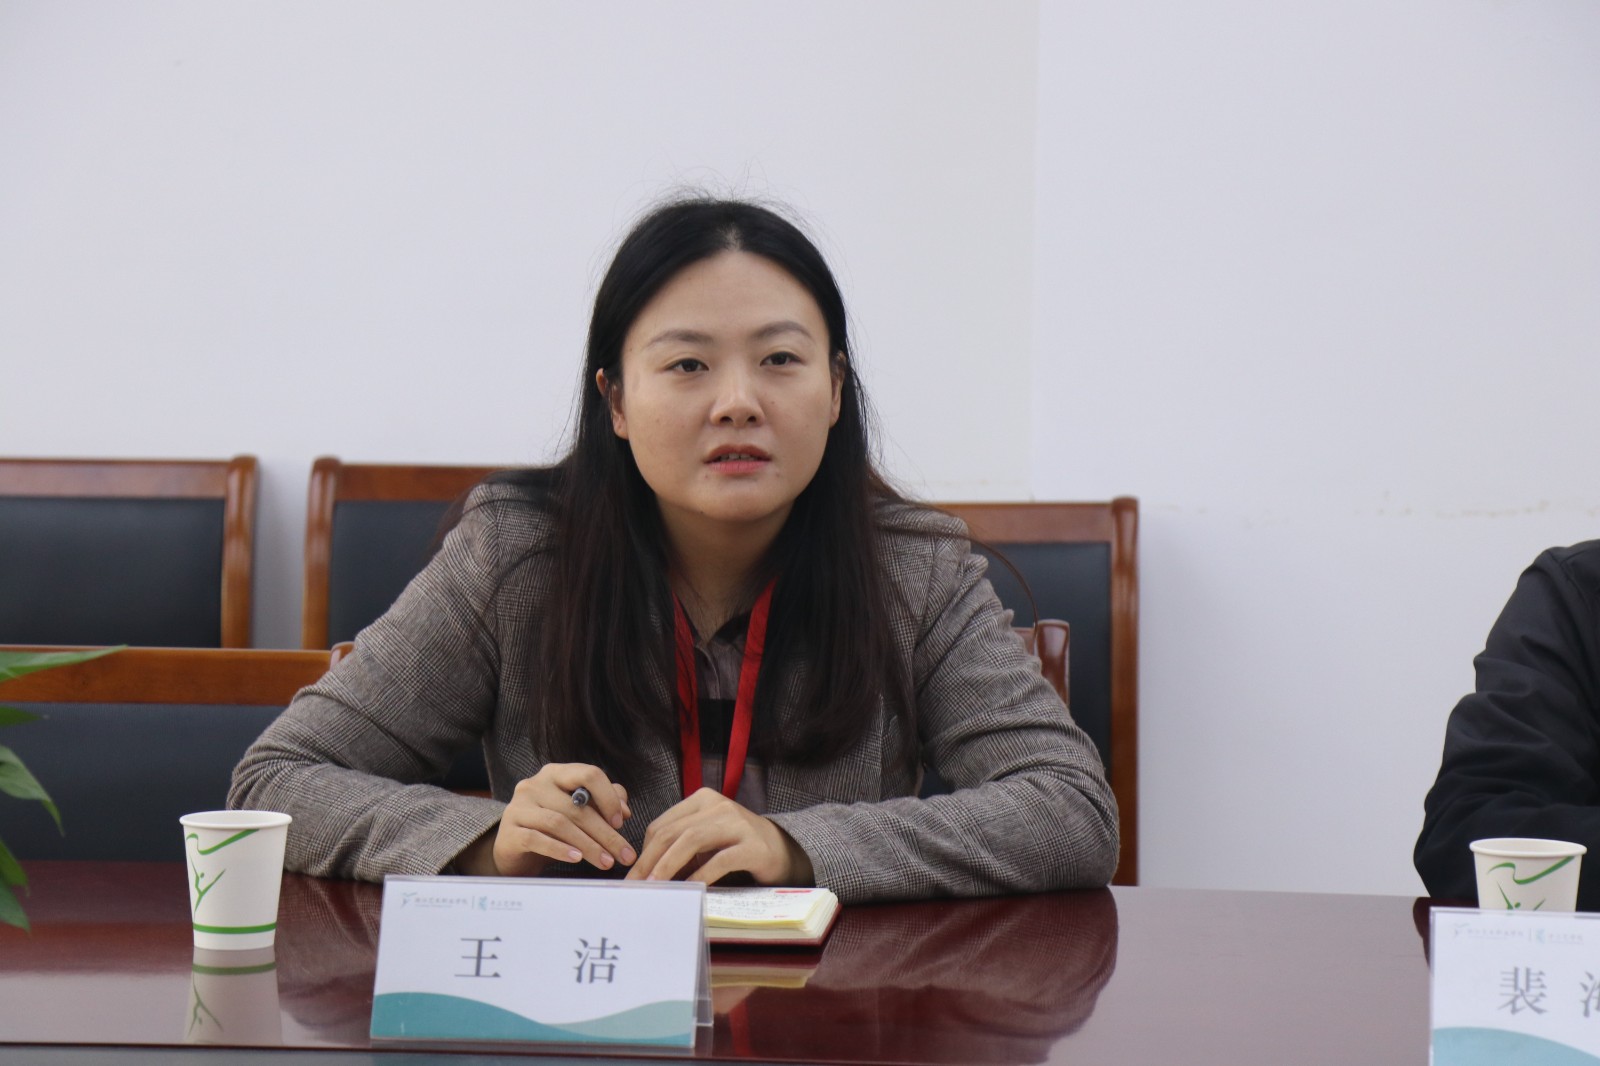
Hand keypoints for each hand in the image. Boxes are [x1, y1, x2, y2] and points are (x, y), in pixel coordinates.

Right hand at [472, 763, 634, 877]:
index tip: (622, 822)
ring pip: (560, 823)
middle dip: (606, 833)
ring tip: (606, 862)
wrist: (513, 850)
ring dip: (588, 845)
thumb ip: (602, 803)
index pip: (588, 774)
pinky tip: (577, 859)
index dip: (608, 797)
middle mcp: (535, 785)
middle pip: (578, 806)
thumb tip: (624, 811)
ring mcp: (519, 807)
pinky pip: (537, 839)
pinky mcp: (509, 831)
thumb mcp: (578, 812)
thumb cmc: (551, 828)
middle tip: (624, 854)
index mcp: (556, 774)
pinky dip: (560, 849)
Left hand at [625, 787, 813, 886]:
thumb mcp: (706, 841)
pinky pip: (719, 860)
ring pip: (691, 840)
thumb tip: (645, 873)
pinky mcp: (753, 846)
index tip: (633, 877)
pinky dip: (700, 875)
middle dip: (649, 861)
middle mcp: (718, 805)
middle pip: (672, 832)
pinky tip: (690, 890)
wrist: (783, 850)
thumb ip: (680, 847)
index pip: (662, 825)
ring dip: (668, 866)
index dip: (643, 853)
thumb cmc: (737, 847)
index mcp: (702, 800)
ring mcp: (737, 824)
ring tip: (656, 887)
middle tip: (635, 886)